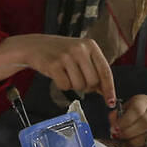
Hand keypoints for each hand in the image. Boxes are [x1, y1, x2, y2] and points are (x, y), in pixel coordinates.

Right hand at [0, 34, 117, 106]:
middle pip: (93, 81)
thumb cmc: (60, 52)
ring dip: (73, 85)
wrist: (35, 46)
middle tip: (77, 79)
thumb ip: (94, 69)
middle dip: (87, 86)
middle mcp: (79, 49)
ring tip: (66, 74)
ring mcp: (66, 56)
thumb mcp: (80, 54)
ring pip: (79, 85)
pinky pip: (65, 86)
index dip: (109, 89)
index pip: (105, 71)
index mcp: (90, 45)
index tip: (111, 101)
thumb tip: (105, 91)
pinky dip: (62, 85)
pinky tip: (58, 75)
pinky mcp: (53, 65)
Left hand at [110, 94, 146, 146]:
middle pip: (146, 123)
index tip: (115, 129)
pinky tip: (138, 146)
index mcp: (142, 101)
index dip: (124, 121)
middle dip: (130, 133)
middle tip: (121, 136)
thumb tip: (113, 124)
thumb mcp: (123, 111)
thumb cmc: (133, 116)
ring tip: (128, 141)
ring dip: (136, 141)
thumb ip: (115, 116)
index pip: (136, 110)